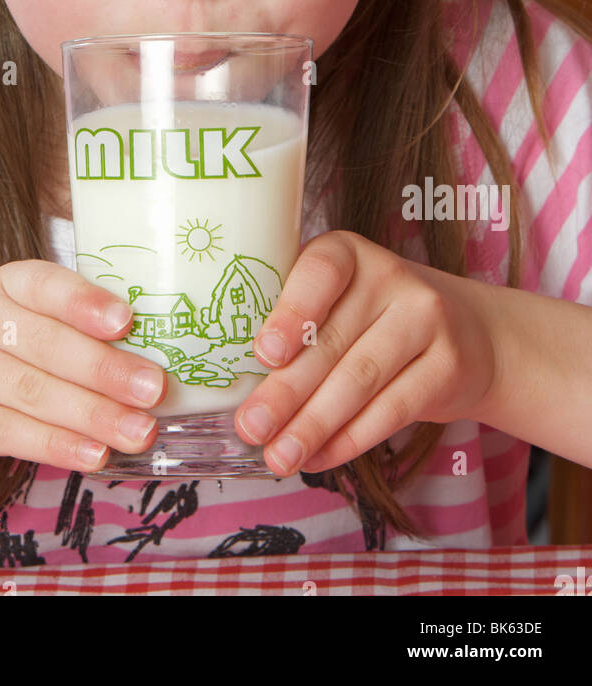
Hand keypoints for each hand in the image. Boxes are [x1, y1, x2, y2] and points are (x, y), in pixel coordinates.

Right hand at [0, 260, 166, 482]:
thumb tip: (146, 363)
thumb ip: (64, 336)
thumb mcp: (8, 330)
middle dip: (105, 369)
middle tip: (154, 389)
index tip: (127, 320)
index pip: (44, 284)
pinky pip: (5, 431)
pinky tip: (92, 455)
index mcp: (3, 286)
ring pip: (30, 390)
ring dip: (91, 414)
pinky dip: (54, 444)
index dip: (84, 301)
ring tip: (138, 431)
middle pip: (46, 343)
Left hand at [234, 230, 497, 476]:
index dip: (291, 311)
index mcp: (349, 252)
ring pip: (360, 380)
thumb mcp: (340, 300)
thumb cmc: (377, 318)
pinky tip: (320, 457)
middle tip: (251, 428)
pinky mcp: (449, 365)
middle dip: (285, 392)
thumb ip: (296, 325)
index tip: (264, 354)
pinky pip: (392, 409)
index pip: (320, 271)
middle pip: (331, 340)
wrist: (472, 335)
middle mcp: (392, 276)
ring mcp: (427, 318)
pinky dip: (350, 440)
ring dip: (313, 425)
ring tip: (280, 457)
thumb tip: (239, 385)